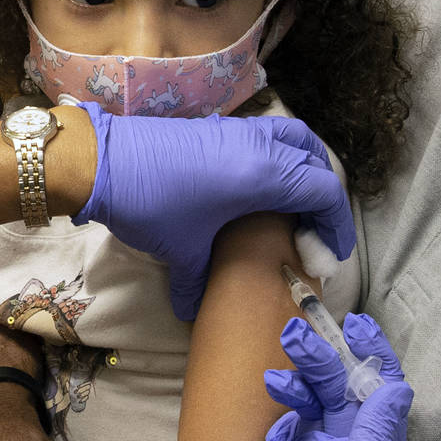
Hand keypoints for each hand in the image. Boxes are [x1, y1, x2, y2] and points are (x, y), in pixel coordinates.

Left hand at [75, 104, 355, 319]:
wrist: (104, 161)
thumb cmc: (151, 205)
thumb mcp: (181, 250)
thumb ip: (199, 284)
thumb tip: (194, 313)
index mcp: (264, 175)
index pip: (325, 192)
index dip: (337, 225)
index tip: (331, 255)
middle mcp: (262, 146)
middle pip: (317, 163)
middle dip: (326, 199)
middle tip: (315, 233)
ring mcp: (243, 131)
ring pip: (297, 140)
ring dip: (308, 168)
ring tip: (300, 203)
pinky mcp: (224, 128)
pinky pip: (272, 136)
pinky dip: (283, 157)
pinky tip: (264, 187)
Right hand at [160, 313, 412, 440]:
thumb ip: (377, 435)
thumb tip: (399, 389)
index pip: (388, 402)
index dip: (378, 361)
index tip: (360, 328)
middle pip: (352, 390)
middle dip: (333, 357)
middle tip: (313, 327)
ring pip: (322, 391)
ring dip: (306, 366)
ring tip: (289, 340)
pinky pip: (296, 406)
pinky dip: (288, 396)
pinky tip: (277, 407)